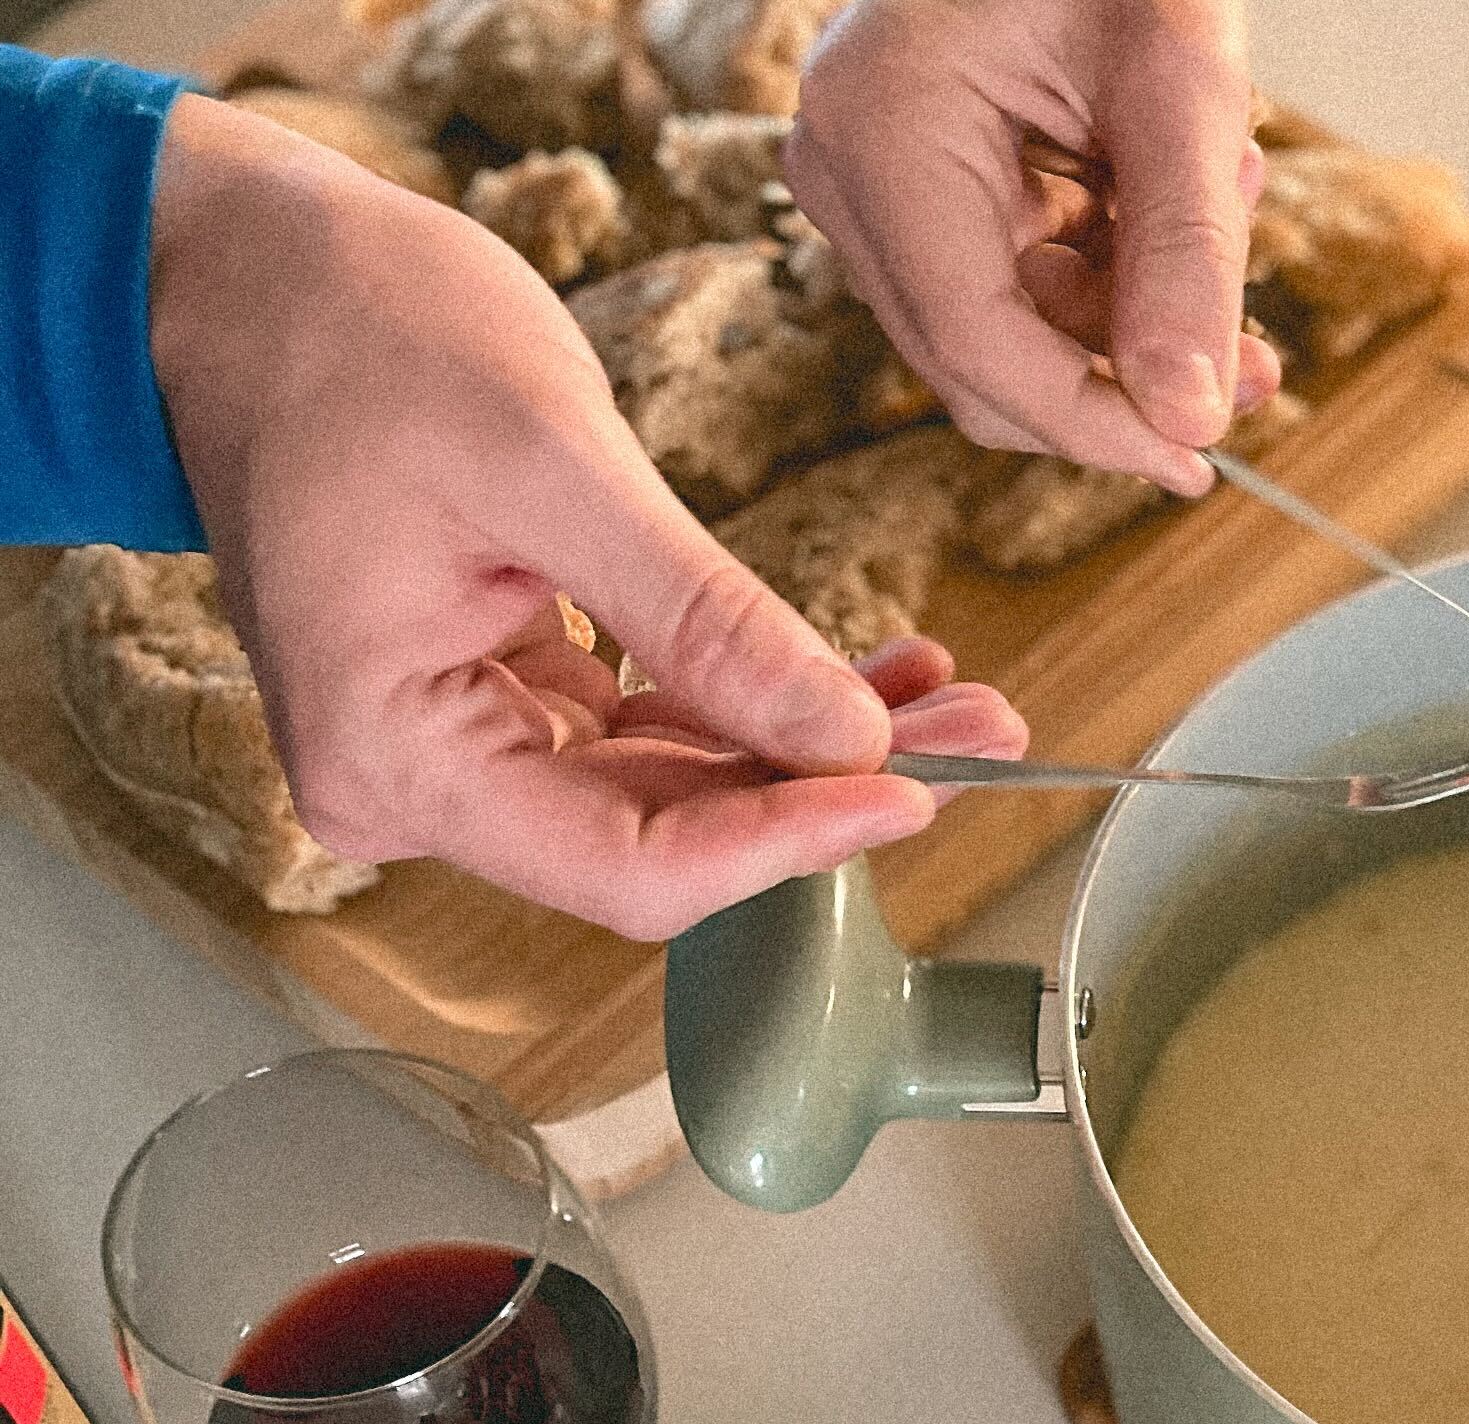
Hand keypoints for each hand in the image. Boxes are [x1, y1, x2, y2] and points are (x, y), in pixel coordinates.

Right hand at [148, 99, 1020, 937]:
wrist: (248, 263)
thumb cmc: (346, 326)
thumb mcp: (552, 462)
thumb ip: (703, 617)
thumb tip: (842, 736)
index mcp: (391, 756)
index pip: (631, 870)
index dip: (785, 845)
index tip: (908, 792)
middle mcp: (414, 785)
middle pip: (667, 843)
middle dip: (825, 792)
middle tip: (976, 742)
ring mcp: (457, 751)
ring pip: (676, 795)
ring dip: (811, 751)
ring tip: (947, 700)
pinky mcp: (499, 708)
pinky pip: (650, 735)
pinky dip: (754, 707)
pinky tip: (860, 679)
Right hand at [787, 0, 1279, 492]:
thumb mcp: (1178, 82)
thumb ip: (1188, 256)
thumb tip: (1191, 416)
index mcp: (881, 131)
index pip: (980, 346)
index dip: (1096, 425)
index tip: (1200, 458)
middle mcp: (845, 167)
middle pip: (986, 364)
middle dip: (1125, 374)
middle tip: (1253, 366)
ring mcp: (865, 180)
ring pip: (1008, 335)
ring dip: (1130, 314)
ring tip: (1227, 215)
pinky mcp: (908, 185)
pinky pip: (1009, 284)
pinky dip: (1106, 274)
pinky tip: (1171, 203)